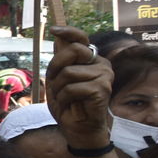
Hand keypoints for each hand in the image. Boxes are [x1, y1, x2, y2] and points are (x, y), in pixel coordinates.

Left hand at [45, 26, 112, 149]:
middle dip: (55, 65)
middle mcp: (100, 64)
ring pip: (68, 72)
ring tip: (65, 98)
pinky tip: (70, 105)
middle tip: (53, 81)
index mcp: (90, 59)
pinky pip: (72, 88)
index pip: (81, 38)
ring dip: (58, 88)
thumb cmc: (67, 103)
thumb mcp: (58, 78)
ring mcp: (104, 76)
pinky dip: (64, 98)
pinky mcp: (102, 89)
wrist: (77, 127)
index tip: (53, 30)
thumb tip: (58, 36)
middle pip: (73, 50)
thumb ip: (61, 59)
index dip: (68, 32)